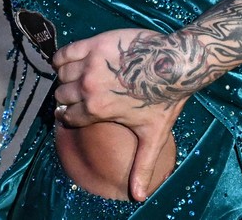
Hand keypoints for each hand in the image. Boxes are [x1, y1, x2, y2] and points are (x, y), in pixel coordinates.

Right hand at [52, 28, 184, 201]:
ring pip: (63, 74)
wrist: (178, 62)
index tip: (79, 111)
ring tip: (83, 77)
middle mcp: (88, 87)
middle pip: (63, 95)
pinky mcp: (95, 43)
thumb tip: (139, 197)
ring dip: (68, 77)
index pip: (67, 116)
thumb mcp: (153, 135)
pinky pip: (64, 52)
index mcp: (96, 110)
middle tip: (84, 93)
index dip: (73, 115)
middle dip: (70, 96)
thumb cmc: (167, 99)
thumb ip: (142, 165)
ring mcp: (90, 64)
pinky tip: (74, 61)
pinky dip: (64, 57)